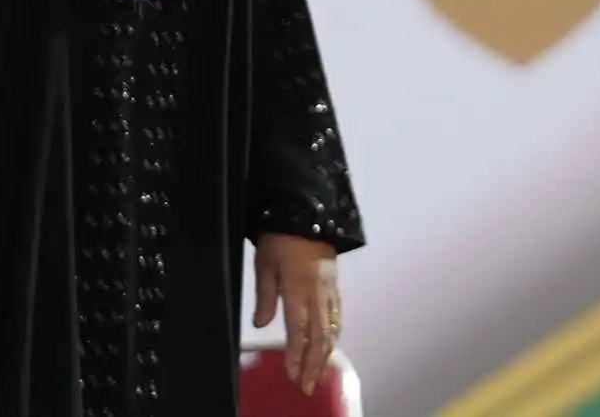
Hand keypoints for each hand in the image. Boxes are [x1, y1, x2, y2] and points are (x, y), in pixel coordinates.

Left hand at [253, 234, 341, 395]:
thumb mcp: (265, 264)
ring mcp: (330, 289)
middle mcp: (318, 293)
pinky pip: (337, 315)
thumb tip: (261, 325)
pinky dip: (334, 335)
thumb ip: (265, 296)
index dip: (296, 354)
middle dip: (313, 363)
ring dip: (325, 354)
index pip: (299, 329)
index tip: (292, 374)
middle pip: (319, 335)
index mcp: (299, 289)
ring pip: (331, 328)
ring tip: (319, 375)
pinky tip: (330, 345)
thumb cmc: (280, 238)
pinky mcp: (334, 284)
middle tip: (306, 386)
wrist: (307, 212)